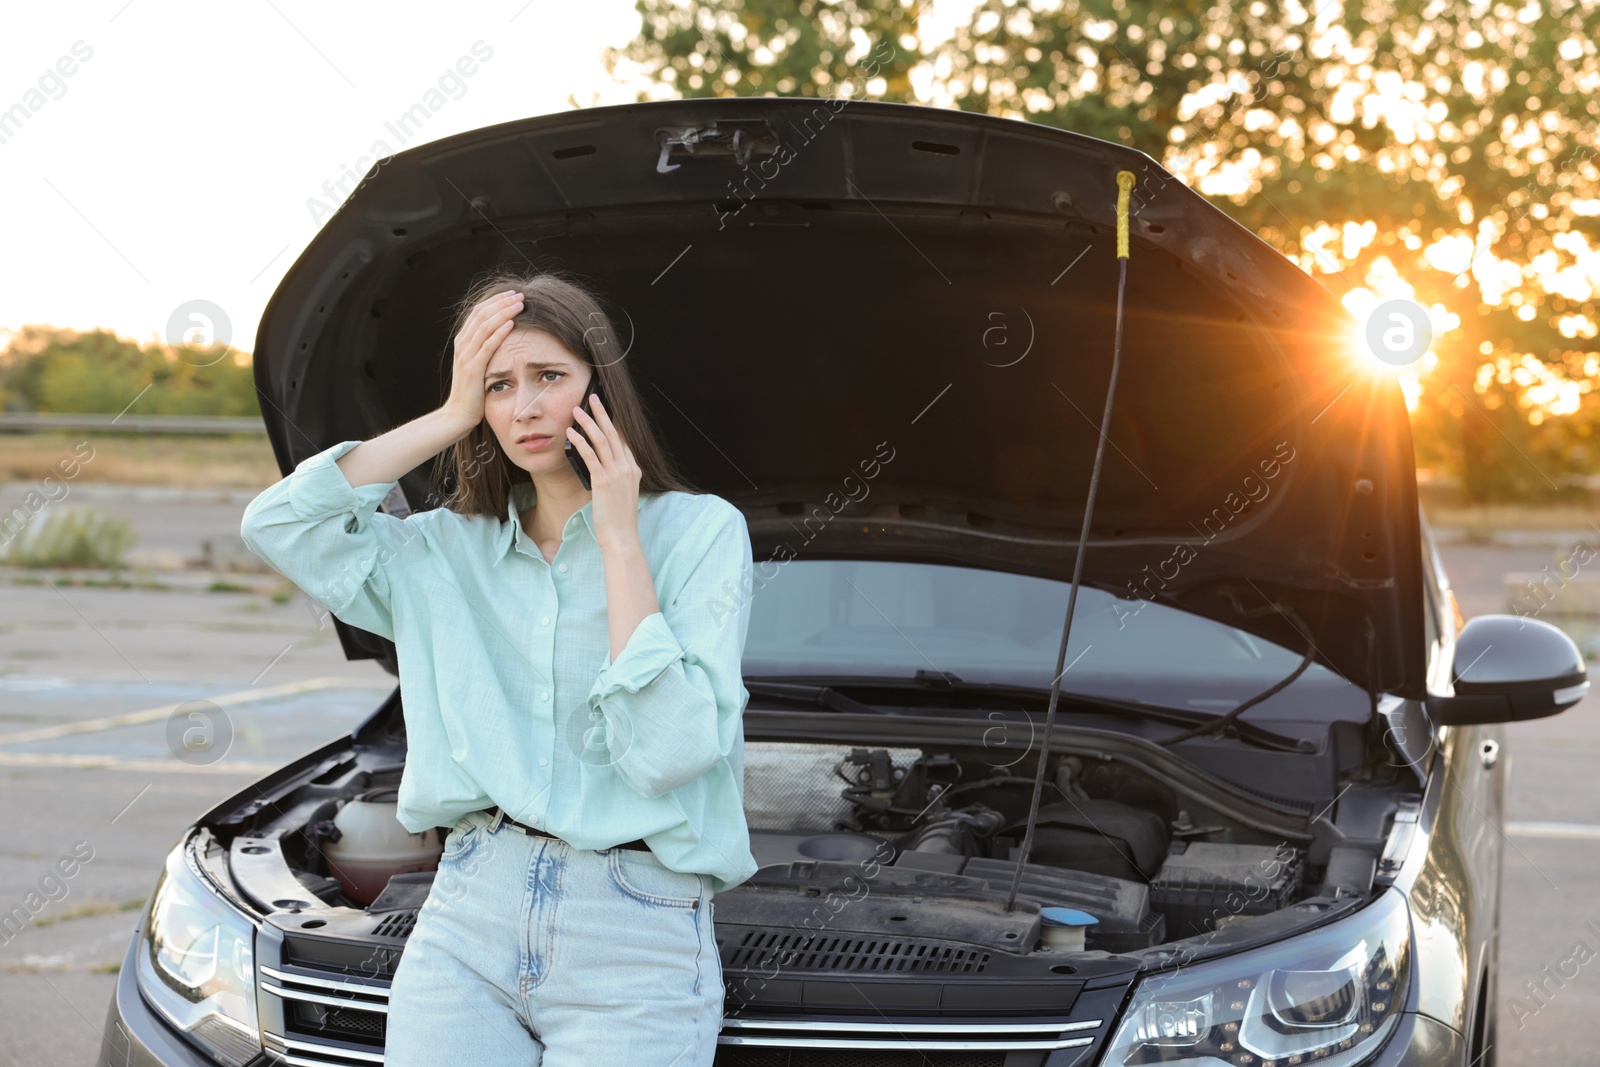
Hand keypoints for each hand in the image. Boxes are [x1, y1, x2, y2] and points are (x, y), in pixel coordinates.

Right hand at [440, 289, 523, 431]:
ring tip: (520, 304)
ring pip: (485, 325)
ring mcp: (466, 356)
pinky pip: (487, 345)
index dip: (495, 301)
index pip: (478, 312)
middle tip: (520, 295)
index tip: (512, 294)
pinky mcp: (473, 368)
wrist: (458, 414)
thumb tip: (501, 337)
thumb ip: (484, 350)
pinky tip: (512, 323)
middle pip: (481, 314)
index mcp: (463, 342)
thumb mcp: (478, 366)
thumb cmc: (473, 392)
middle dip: (502, 302)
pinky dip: (500, 332)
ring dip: (504, 312)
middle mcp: (462, 344)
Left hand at [567, 394, 641, 549]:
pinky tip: (571, 434)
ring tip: (577, 410)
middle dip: (602, 414)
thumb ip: (616, 477)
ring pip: (601, 440)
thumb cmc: (619, 519)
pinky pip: (591, 456)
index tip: (605, 410)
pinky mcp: (603, 481)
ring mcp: (616, 474)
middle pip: (613, 434)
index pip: (623, 440)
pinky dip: (580, 442)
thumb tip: (600, 466)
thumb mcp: (622, 494)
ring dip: (588, 423)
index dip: (613, 423)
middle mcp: (627, 468)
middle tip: (593, 397)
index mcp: (633, 470)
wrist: (621, 535)